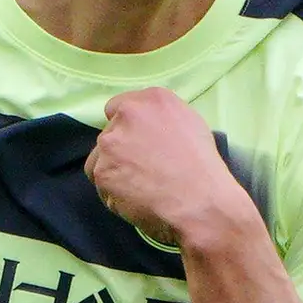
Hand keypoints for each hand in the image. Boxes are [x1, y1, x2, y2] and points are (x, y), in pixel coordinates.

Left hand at [87, 86, 255, 256]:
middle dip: (120, 151)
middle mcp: (127, 115)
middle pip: (109, 134)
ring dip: (113, 172)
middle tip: (143, 171)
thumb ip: (161, 121)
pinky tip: (136, 200)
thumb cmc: (202, 168)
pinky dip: (114, 195)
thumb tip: (148, 130)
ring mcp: (110, 143)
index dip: (126, 128)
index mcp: (152, 100)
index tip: (135, 143)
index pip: (119, 107)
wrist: (198, 202)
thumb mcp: (191, 126)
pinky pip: (102, 185)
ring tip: (139, 188)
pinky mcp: (101, 171)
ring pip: (100, 159)